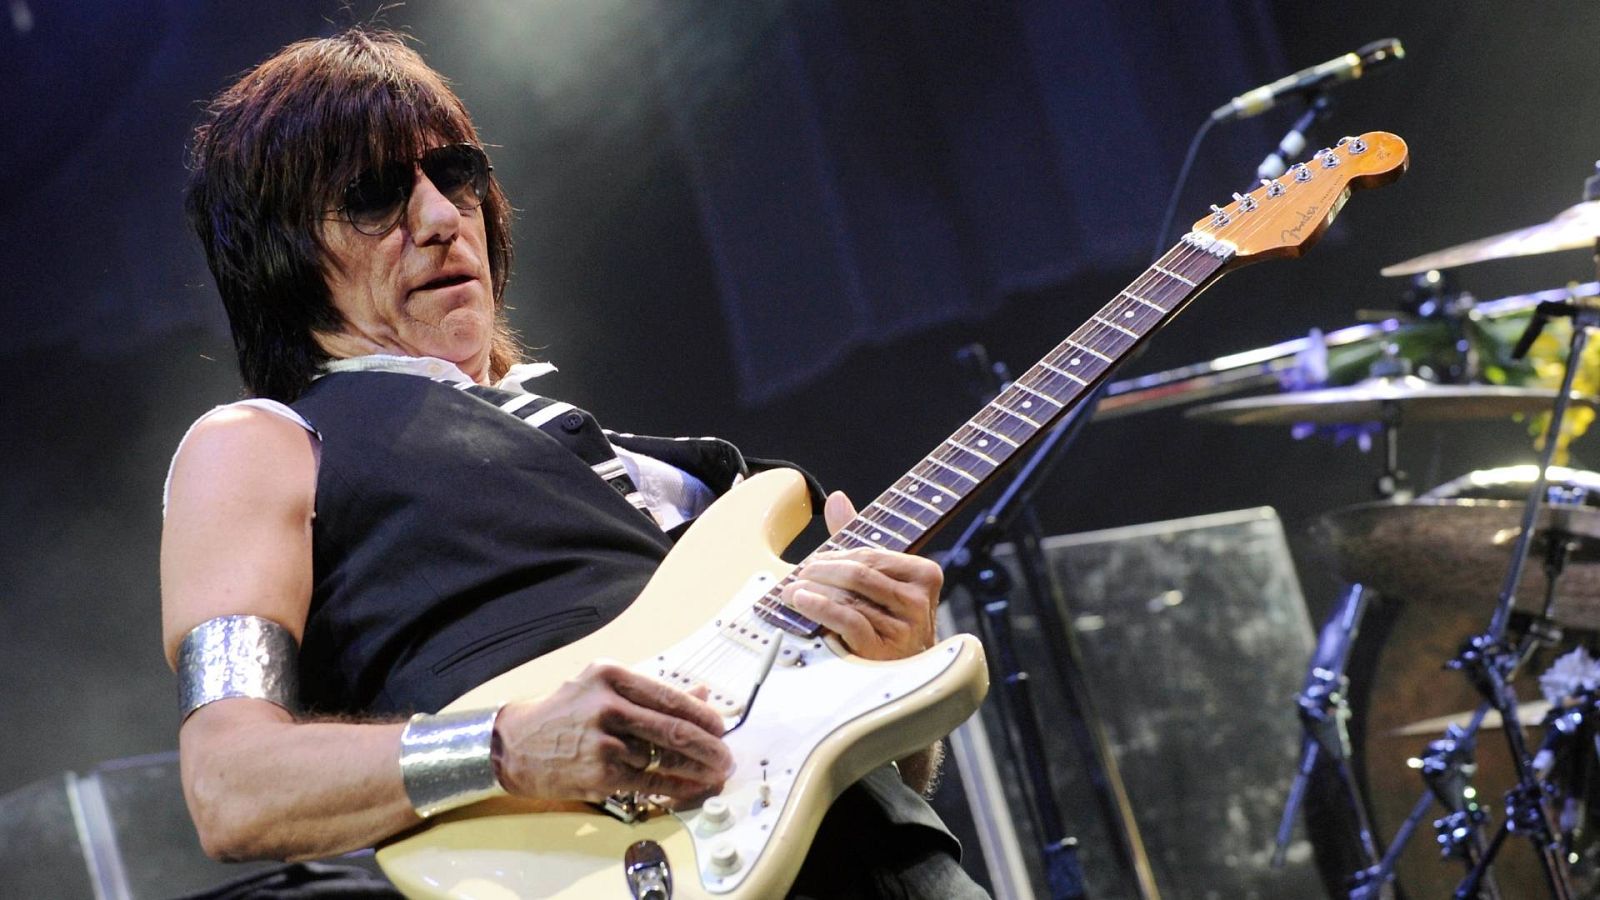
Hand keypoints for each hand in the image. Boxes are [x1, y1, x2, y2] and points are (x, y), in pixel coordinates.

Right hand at [492, 662, 733, 804]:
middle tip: (726, 755)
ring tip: (715, 773)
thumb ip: (650, 692)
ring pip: (665, 758)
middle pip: (674, 729)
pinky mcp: (600, 773)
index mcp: (612, 676)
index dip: (703, 715)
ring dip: (697, 769)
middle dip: (709, 746)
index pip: (671, 697)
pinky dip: (675, 787)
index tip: (720, 726)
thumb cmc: (563, 713)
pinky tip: (689, 787)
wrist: (515, 744)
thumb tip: (701, 694)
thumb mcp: (602, 687)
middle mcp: (608, 706)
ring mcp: (604, 742)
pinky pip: (649, 782)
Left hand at [783, 491, 941, 660]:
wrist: (901, 675)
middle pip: (858, 573)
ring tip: (791, 590)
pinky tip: (802, 603)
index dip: (835, 556)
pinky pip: (847, 619)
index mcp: (924, 574)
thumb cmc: (888, 622)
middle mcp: (919, 600)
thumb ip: (859, 538)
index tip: (812, 562)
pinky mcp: (886, 649)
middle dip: (821, 571)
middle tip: (797, 575)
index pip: (870, 554)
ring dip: (814, 590)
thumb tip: (836, 499)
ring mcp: (905, 627)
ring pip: (850, 596)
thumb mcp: (879, 578)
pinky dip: (819, 608)